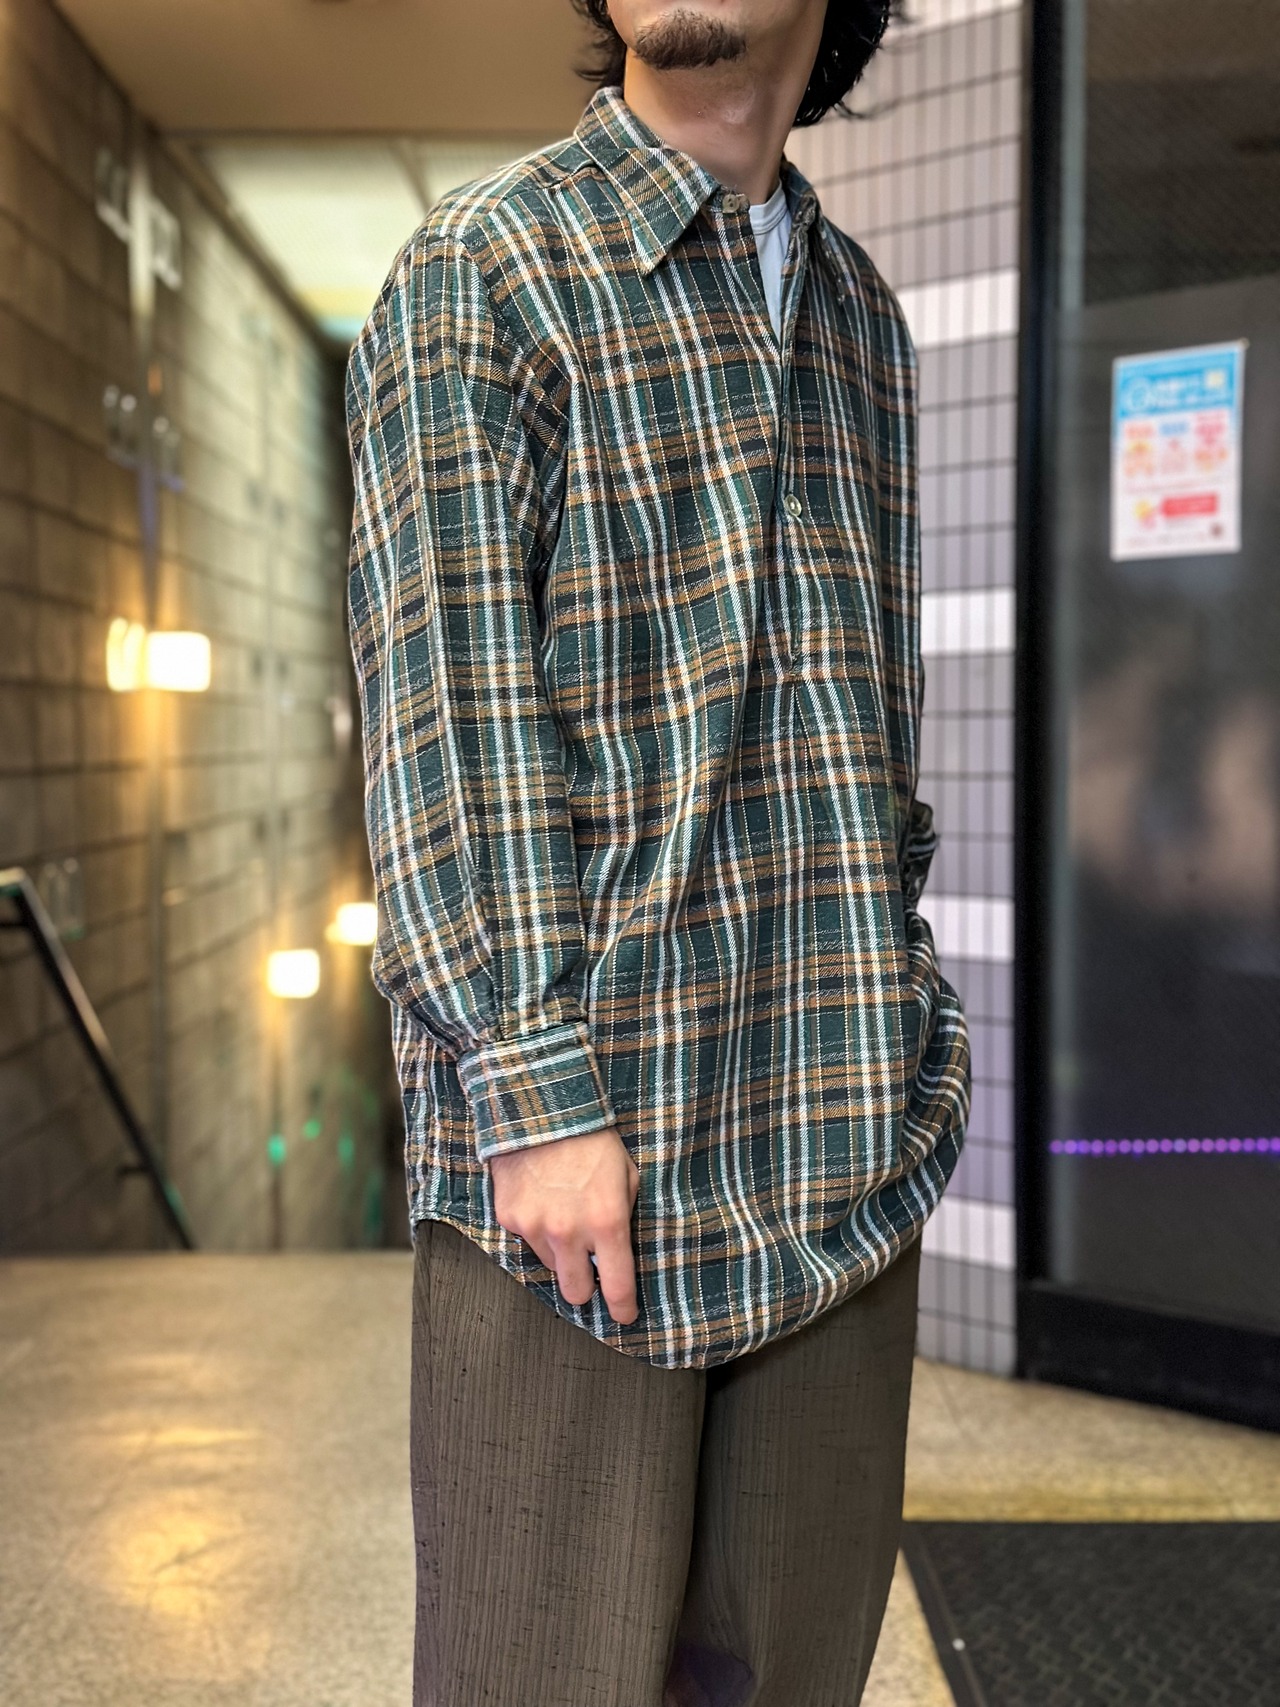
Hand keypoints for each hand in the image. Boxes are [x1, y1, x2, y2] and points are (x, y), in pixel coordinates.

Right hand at [488, 1126, 640, 1323]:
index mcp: (607, 1222)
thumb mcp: (626, 1175)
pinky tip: (542, 1199)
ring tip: (562, 1213)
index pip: (617, 1285)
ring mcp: (534, 1227)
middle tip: (589, 1269)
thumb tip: (620, 1250)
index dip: (622, 1307)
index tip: (624, 1315)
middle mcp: (568, 1233)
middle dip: (585, 1287)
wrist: (540, 1108)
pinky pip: (526, 1240)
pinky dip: (535, 1228)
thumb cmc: (592, 1139)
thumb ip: (624, 1216)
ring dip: (559, 1251)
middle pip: (576, 1293)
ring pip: (550, 1265)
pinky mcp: (509, 1218)